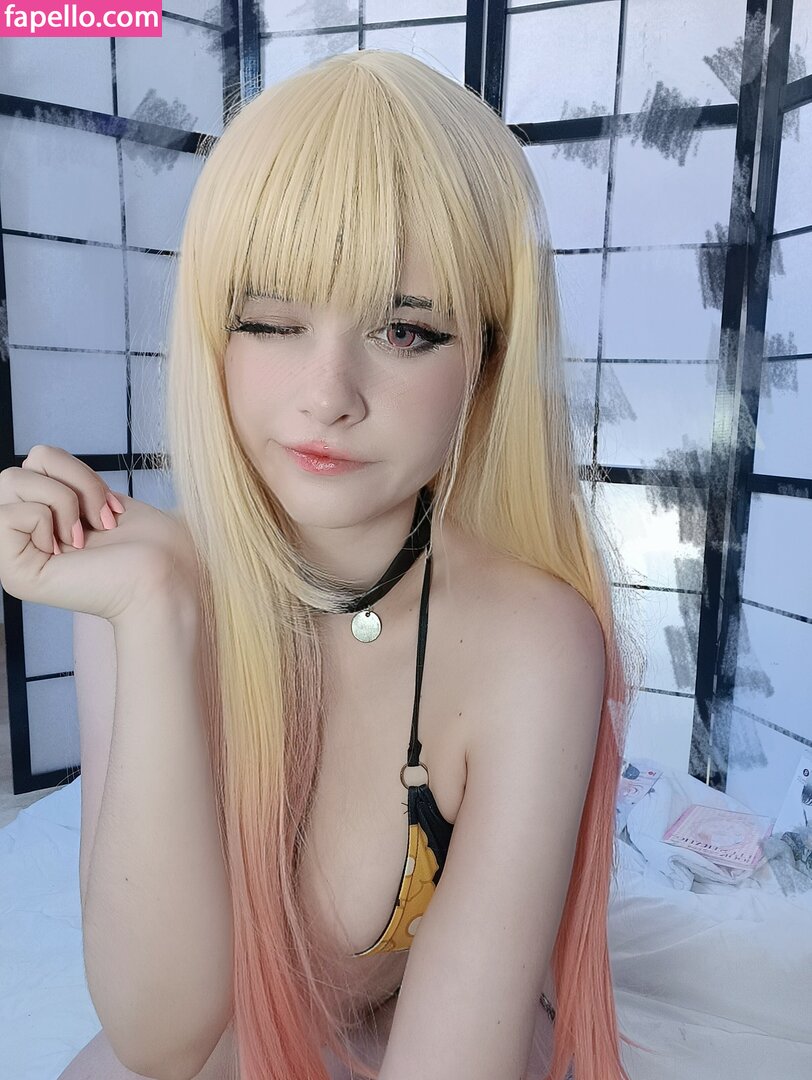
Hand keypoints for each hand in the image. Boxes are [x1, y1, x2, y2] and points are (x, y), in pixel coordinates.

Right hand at [0, 444, 200, 623]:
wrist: (163, 581)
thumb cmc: (148, 545)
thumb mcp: (101, 496)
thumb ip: (63, 480)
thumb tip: (36, 459)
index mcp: (44, 519)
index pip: (37, 460)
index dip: (77, 472)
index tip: (108, 510)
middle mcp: (22, 536)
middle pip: (20, 467)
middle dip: (73, 484)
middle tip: (100, 522)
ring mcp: (14, 554)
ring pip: (10, 481)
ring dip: (63, 500)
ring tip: (84, 536)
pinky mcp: (14, 572)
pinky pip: (5, 515)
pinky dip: (44, 520)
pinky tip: (68, 551)